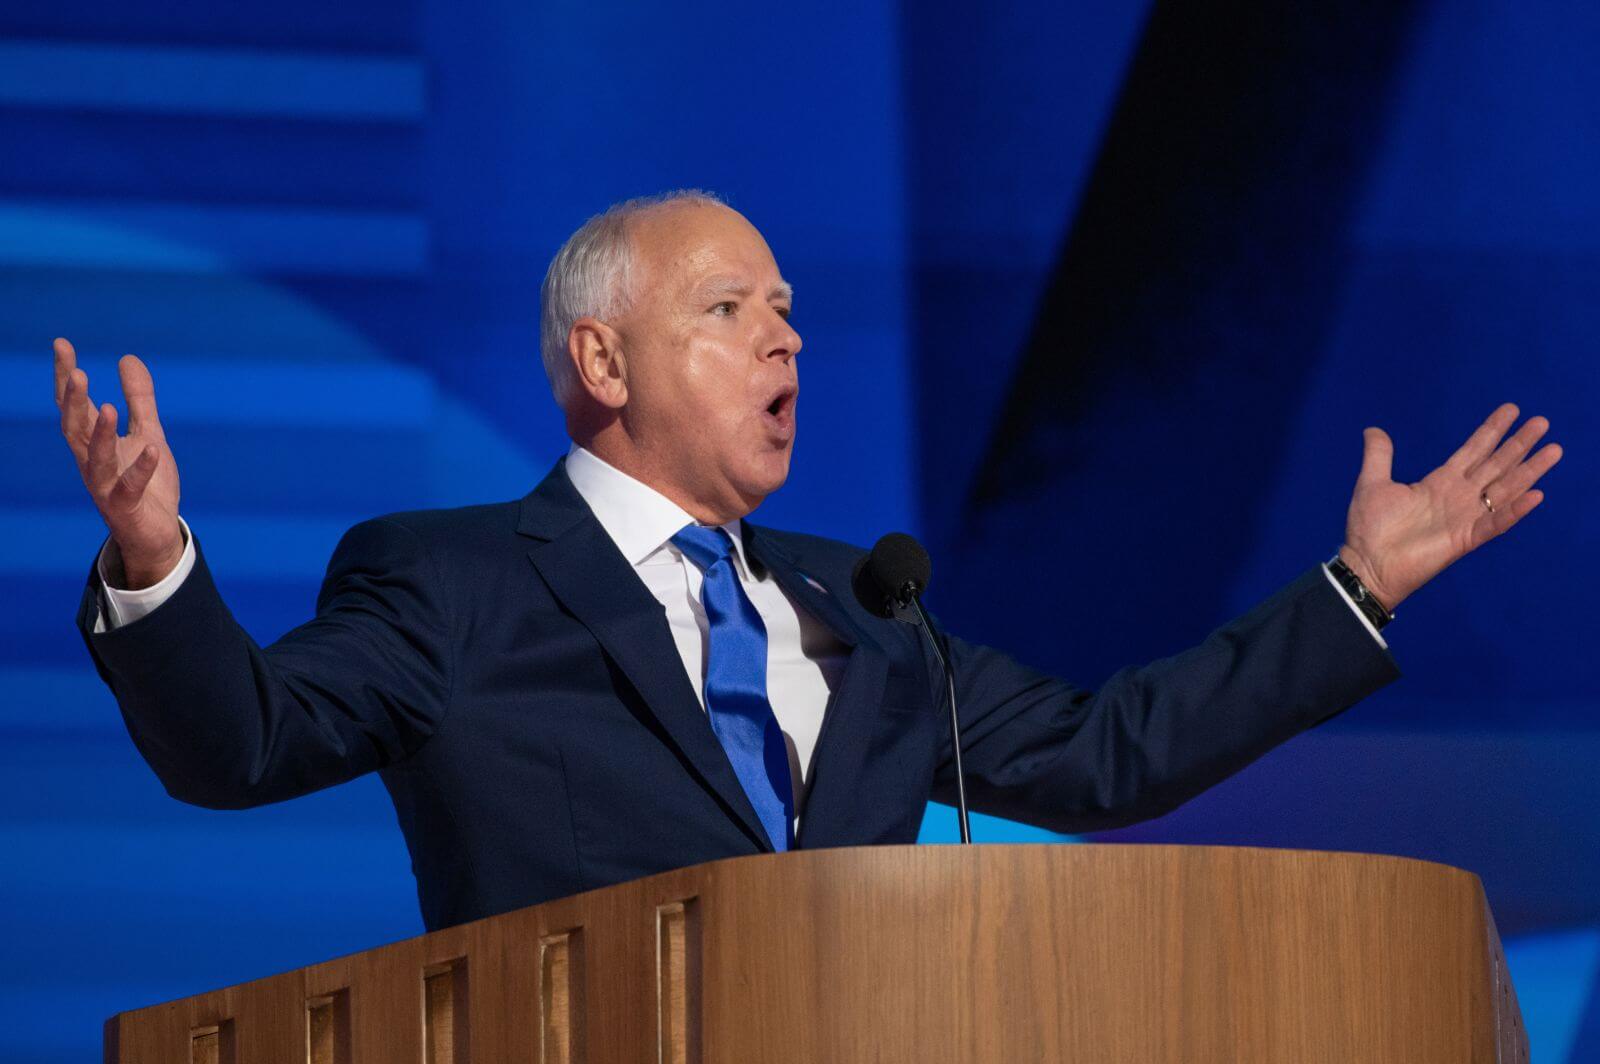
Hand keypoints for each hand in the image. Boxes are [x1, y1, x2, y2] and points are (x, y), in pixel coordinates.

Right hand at [54, 338, 183, 587]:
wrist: (156, 534)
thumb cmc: (147, 484)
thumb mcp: (148, 433)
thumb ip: (140, 400)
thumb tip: (127, 358)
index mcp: (95, 443)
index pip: (75, 406)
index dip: (66, 377)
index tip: (62, 344)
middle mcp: (93, 463)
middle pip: (75, 428)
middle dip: (73, 402)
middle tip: (76, 373)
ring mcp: (106, 487)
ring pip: (95, 459)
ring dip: (100, 435)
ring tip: (109, 408)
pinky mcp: (126, 508)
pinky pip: (130, 488)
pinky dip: (140, 469)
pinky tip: (153, 449)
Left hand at [1338, 403, 1560, 610]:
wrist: (1365, 565)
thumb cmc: (1370, 528)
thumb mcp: (1373, 483)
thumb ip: (1379, 456)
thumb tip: (1373, 429)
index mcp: (1439, 482)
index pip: (1473, 450)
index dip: (1492, 431)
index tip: (1512, 410)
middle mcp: (1458, 497)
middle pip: (1496, 465)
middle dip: (1518, 444)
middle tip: (1542, 422)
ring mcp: (1465, 518)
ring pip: (1505, 489)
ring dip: (1529, 471)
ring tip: (1553, 450)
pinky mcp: (1465, 539)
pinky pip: (1495, 523)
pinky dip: (1514, 510)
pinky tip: (1535, 495)